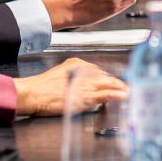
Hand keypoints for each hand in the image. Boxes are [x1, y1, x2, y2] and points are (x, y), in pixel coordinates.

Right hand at [12, 59, 127, 116]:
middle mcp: (85, 71)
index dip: (105, 78)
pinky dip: (117, 94)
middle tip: (123, 87)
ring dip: (120, 88)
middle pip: (105, 76)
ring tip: (127, 91)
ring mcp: (87, 84)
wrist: (34, 93)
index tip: (110, 82)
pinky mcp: (86, 97)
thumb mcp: (59, 73)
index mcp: (78, 63)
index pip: (97, 70)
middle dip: (115, 82)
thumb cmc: (41, 87)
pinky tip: (124, 95)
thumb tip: (80, 82)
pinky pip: (106, 94)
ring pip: (109, 84)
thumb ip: (72, 75)